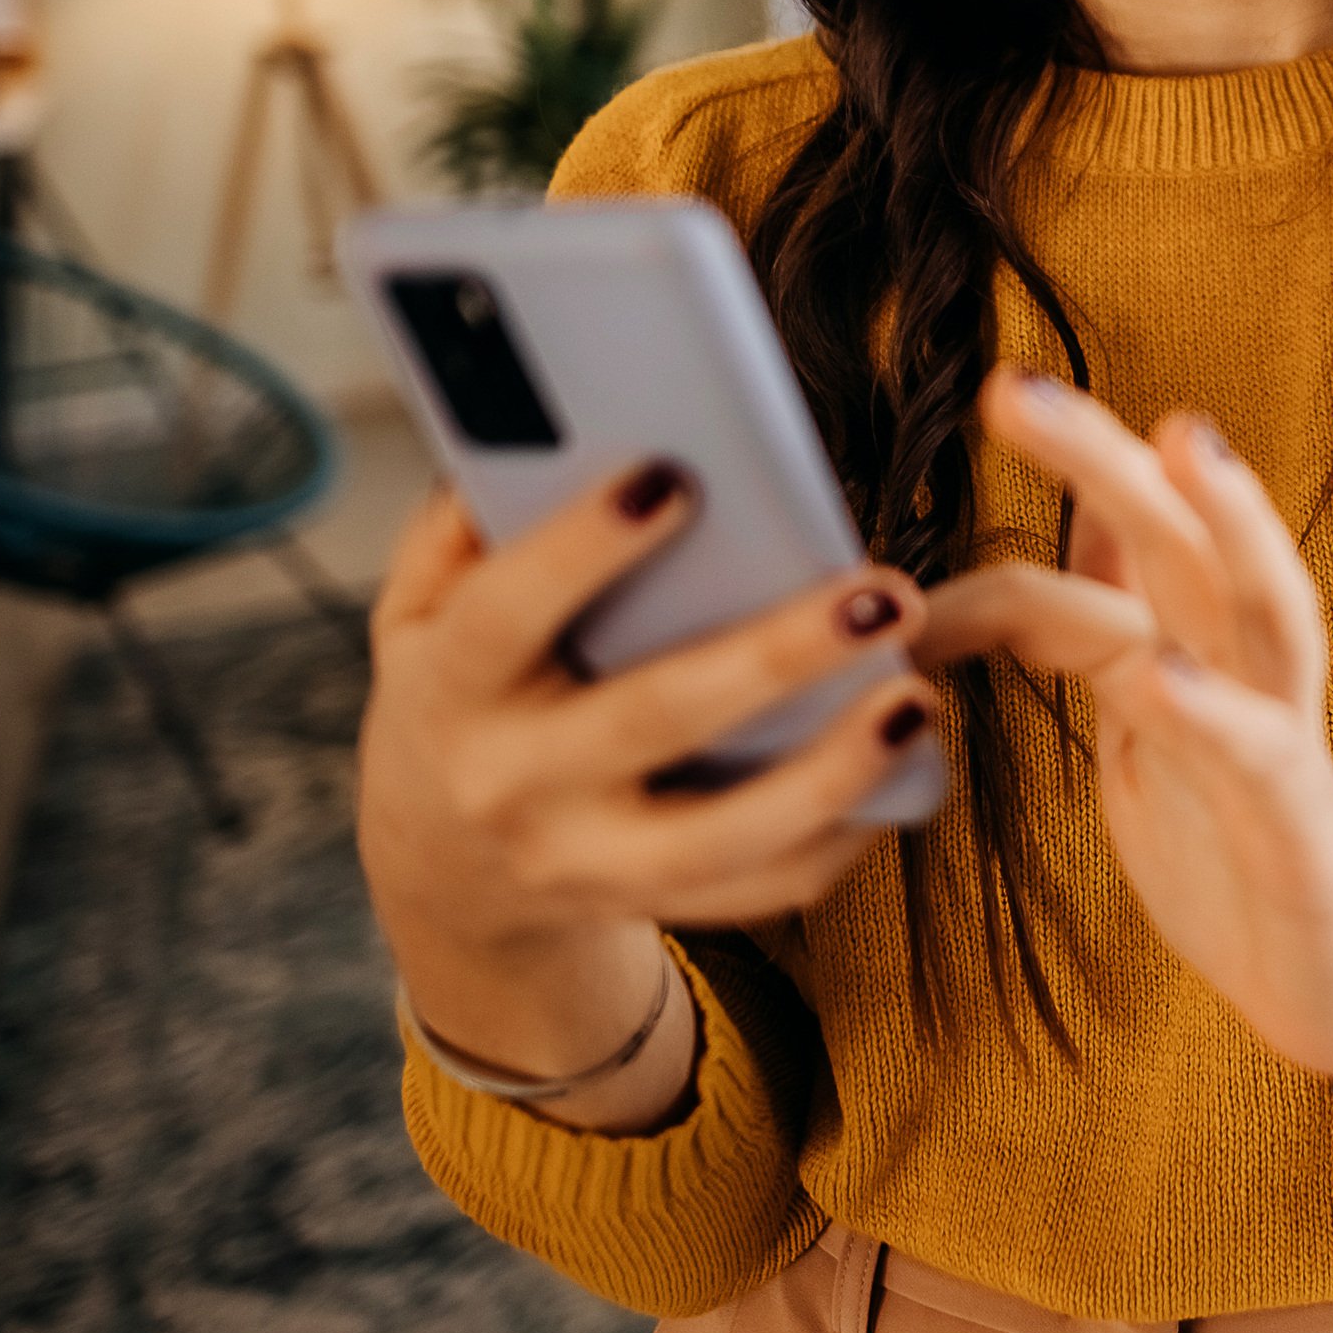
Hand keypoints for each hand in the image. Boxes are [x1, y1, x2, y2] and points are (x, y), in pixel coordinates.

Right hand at [355, 463, 938, 1129]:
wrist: (441, 875)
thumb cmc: (456, 699)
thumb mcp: (418, 615)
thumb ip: (461, 528)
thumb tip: (536, 425)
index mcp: (451, 691)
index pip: (504, 615)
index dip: (581, 550)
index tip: (673, 477)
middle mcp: (515, 785)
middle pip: (653, 720)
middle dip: (776, 656)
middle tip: (882, 593)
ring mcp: (584, 863)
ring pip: (723, 838)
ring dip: (833, 770)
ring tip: (914, 696)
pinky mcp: (650, 908)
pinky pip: (762, 890)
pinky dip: (841, 836)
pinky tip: (904, 767)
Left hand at [924, 374, 1332, 1164]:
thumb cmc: (1243, 863)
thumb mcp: (1152, 733)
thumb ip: (1116, 629)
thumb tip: (1086, 518)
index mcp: (1189, 656)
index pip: (1096, 570)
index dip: (995, 563)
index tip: (884, 587)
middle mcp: (1243, 675)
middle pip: (1185, 540)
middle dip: (1105, 458)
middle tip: (1015, 389)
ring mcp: (1283, 742)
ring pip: (1264, 604)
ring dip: (1225, 522)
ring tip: (1182, 445)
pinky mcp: (1306, 829)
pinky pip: (1263, 755)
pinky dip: (1212, 711)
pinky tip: (1164, 675)